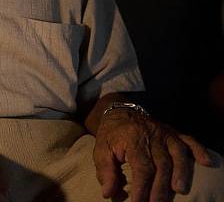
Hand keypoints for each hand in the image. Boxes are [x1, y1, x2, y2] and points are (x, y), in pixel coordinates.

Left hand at [93, 109, 212, 201]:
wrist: (119, 113)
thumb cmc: (111, 135)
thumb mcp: (101, 150)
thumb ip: (105, 172)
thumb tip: (108, 194)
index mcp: (132, 138)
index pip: (141, 166)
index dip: (142, 187)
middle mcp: (151, 134)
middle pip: (162, 163)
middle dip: (161, 187)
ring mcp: (164, 133)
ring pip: (177, 153)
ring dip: (181, 172)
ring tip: (180, 190)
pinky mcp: (173, 133)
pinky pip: (189, 140)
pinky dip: (198, 150)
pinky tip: (206, 162)